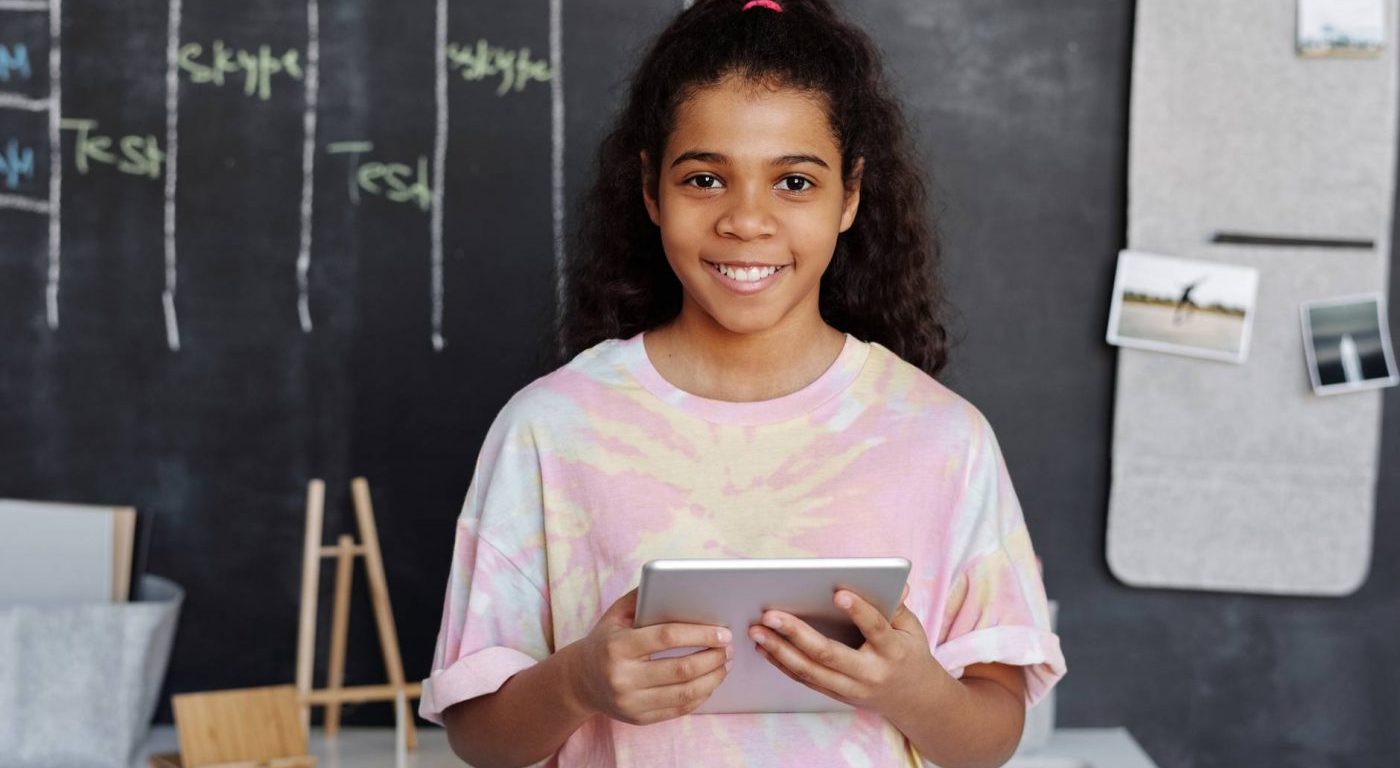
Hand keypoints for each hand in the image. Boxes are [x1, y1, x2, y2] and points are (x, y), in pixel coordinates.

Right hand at [565, 588, 732, 724]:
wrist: (580, 681)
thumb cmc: (605, 641)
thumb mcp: (616, 615)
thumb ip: (644, 597)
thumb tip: (681, 584)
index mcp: (617, 646)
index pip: (666, 637)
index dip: (700, 634)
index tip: (723, 632)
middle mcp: (622, 678)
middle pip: (681, 669)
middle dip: (713, 657)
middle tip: (729, 648)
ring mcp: (630, 702)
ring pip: (685, 693)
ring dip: (713, 678)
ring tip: (726, 664)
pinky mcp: (639, 719)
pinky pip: (679, 709)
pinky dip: (701, 695)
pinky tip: (711, 681)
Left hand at [748, 583, 951, 716]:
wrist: (914, 700)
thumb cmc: (909, 653)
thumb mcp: (912, 628)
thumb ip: (897, 605)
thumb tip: (895, 581)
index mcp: (893, 651)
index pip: (876, 628)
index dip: (858, 611)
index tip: (838, 592)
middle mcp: (870, 673)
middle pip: (829, 654)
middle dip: (796, 633)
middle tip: (770, 615)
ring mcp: (851, 689)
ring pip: (810, 671)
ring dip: (779, 650)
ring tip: (756, 631)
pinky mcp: (837, 695)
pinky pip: (806, 680)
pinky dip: (783, 664)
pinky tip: (765, 648)